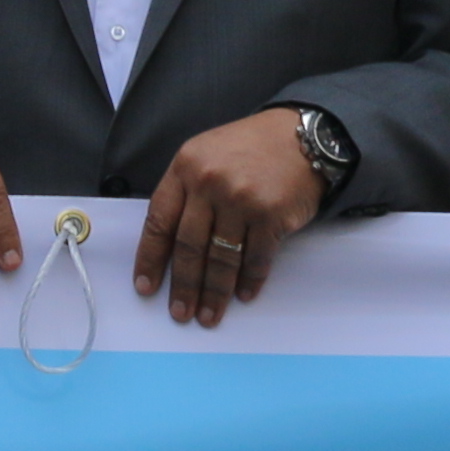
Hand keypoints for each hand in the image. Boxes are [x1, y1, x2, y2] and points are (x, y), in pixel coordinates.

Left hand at [137, 107, 323, 325]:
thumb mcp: (206, 154)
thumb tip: (169, 247)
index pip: (158, 221)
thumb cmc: (251, 147)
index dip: (149, 259)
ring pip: (220, 258)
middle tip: (181, 313)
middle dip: (183, 286)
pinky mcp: (270, 213)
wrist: (303, 134)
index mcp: (185, 166)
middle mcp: (209, 181)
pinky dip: (249, 281)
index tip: (146, 287)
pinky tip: (244, 295)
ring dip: (214, 293)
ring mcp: (240, 198)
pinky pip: (255, 258)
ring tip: (210, 315)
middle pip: (188, 246)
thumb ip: (186, 191)